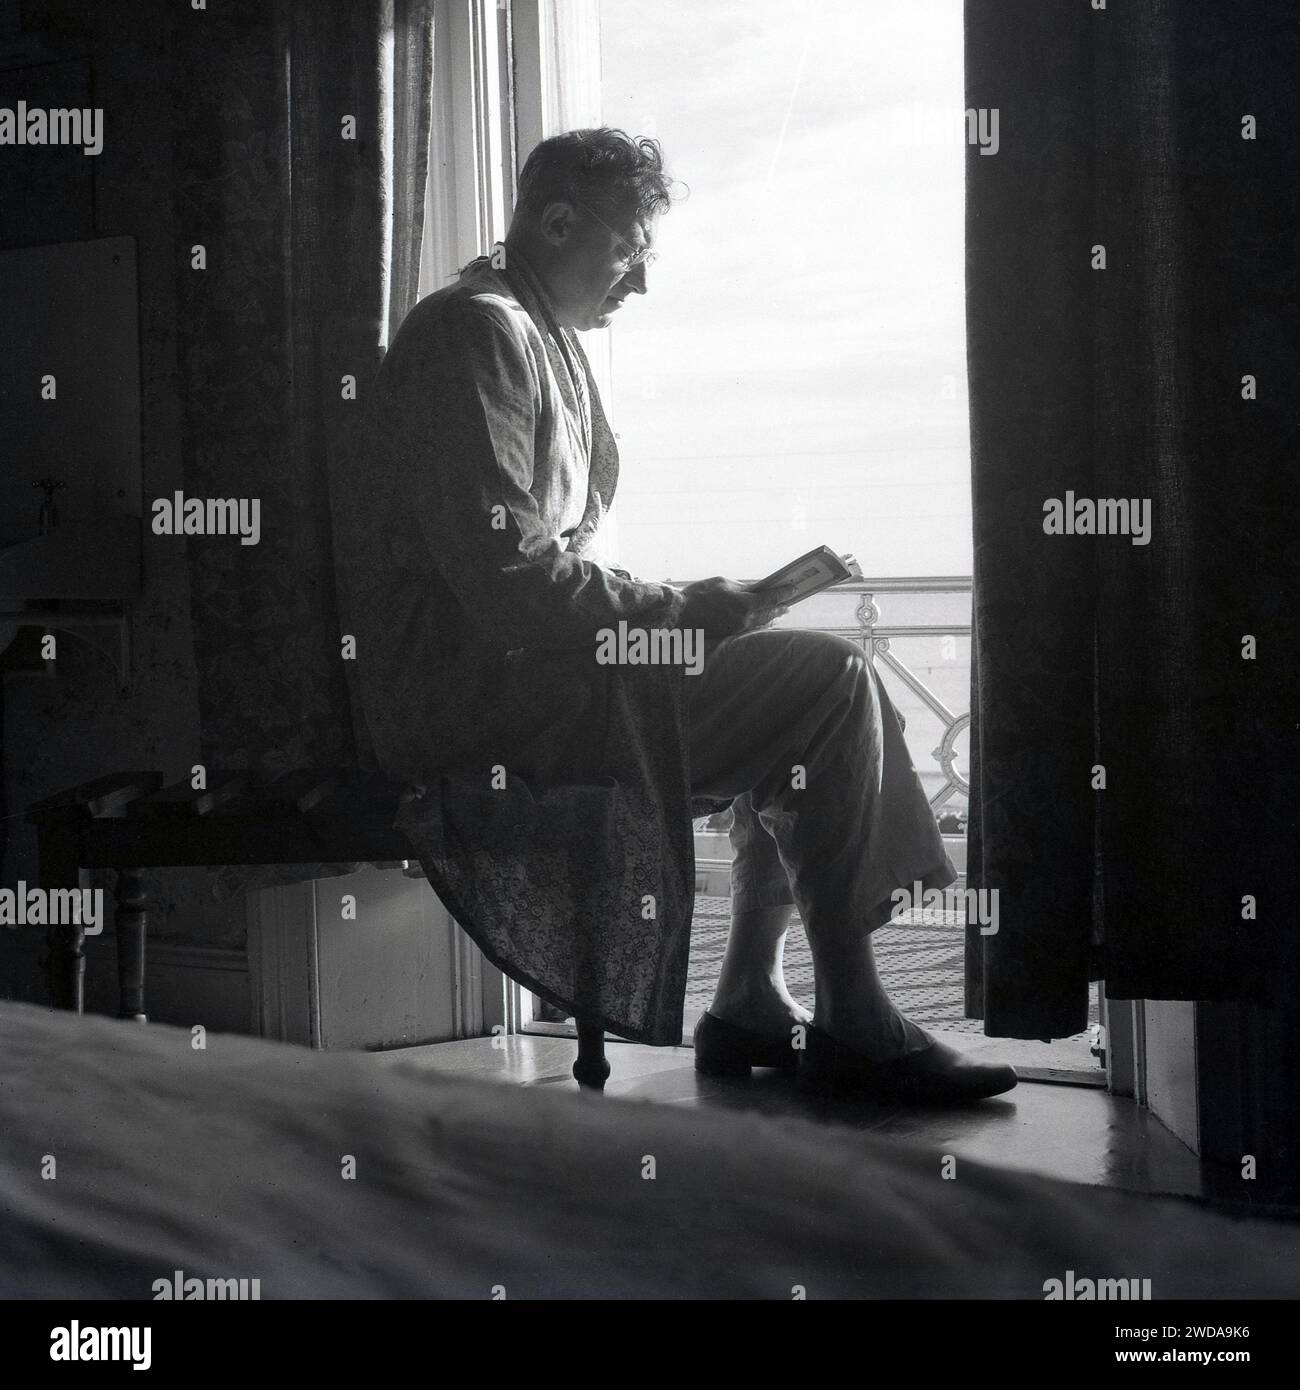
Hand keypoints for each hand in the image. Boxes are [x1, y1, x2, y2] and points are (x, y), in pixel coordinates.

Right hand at [678, 577, 792, 638]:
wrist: (680, 615)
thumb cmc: (699, 595)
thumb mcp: (723, 583)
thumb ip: (742, 587)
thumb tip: (756, 589)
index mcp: (745, 605)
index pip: (771, 598)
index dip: (783, 592)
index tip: (793, 587)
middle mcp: (745, 619)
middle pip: (769, 613)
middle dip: (780, 606)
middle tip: (790, 601)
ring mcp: (738, 628)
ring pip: (761, 622)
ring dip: (772, 616)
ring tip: (780, 612)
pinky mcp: (730, 633)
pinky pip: (751, 627)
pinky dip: (760, 622)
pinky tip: (763, 620)